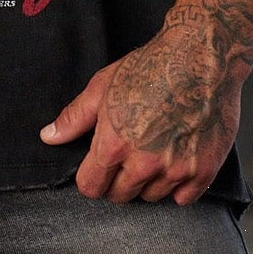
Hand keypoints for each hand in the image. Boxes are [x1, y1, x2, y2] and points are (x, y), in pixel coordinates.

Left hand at [40, 14, 248, 204]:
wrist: (201, 55)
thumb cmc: (151, 65)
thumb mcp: (103, 85)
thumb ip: (74, 117)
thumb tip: (49, 137)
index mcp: (114, 143)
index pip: (91, 187)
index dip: (91, 177)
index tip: (98, 167)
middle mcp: (144, 162)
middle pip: (120, 196)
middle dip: (118, 179)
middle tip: (129, 153)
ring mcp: (176, 169)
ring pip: (151, 197)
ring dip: (149, 181)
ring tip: (155, 149)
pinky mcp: (203, 170)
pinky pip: (183, 199)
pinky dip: (178, 185)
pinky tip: (176, 158)